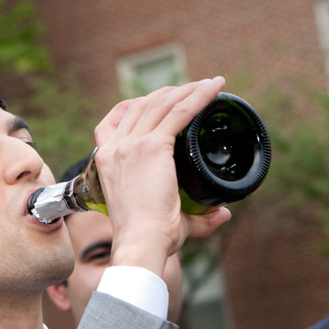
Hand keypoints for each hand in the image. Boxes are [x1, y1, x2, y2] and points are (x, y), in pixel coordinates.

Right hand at [91, 77, 231, 276]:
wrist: (141, 243)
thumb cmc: (149, 238)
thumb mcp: (164, 218)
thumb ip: (197, 218)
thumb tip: (223, 214)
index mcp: (105, 160)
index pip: (115, 119)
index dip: (138, 104)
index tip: (160, 101)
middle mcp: (115, 148)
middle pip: (141, 105)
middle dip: (168, 93)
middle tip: (193, 91)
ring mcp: (132, 144)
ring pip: (161, 103)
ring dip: (186, 90)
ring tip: (208, 85)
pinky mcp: (152, 146)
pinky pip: (179, 112)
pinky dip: (199, 97)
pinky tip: (214, 88)